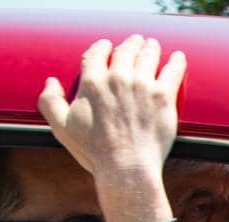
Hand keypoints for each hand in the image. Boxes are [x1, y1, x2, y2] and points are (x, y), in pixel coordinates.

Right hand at [39, 36, 185, 184]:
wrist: (126, 170)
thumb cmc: (95, 153)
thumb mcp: (62, 129)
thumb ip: (50, 103)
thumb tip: (50, 82)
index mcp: (93, 82)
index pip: (97, 52)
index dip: (103, 48)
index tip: (107, 48)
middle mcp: (117, 78)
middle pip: (126, 49)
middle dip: (130, 44)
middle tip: (136, 44)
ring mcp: (142, 85)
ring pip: (149, 53)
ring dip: (151, 47)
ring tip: (153, 47)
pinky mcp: (163, 96)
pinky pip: (173, 69)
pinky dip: (176, 61)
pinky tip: (178, 58)